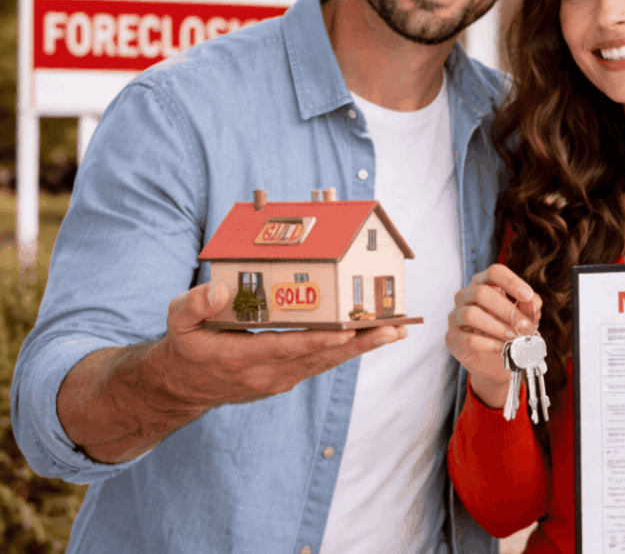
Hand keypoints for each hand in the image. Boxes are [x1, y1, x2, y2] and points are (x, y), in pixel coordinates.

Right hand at [159, 282, 407, 408]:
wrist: (184, 385)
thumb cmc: (186, 344)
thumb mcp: (178, 320)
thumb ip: (195, 302)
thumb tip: (220, 290)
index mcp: (241, 356)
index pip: (287, 347)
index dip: (319, 340)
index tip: (348, 331)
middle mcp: (267, 373)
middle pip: (320, 357)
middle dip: (359, 343)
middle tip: (393, 329)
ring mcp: (280, 379)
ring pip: (328, 362)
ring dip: (364, 347)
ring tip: (396, 330)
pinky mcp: (289, 377)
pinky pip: (323, 363)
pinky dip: (350, 350)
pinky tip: (374, 336)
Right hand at [446, 264, 541, 408]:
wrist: (494, 362)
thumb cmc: (508, 331)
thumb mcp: (524, 318)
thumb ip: (529, 308)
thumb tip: (533, 302)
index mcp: (484, 283)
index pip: (494, 272)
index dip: (511, 282)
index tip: (528, 296)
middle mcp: (466, 295)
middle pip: (481, 292)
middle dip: (507, 310)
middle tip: (525, 325)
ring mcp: (456, 316)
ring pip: (471, 314)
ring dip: (497, 327)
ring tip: (514, 338)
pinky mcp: (452, 337)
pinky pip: (467, 338)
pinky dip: (488, 344)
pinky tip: (502, 348)